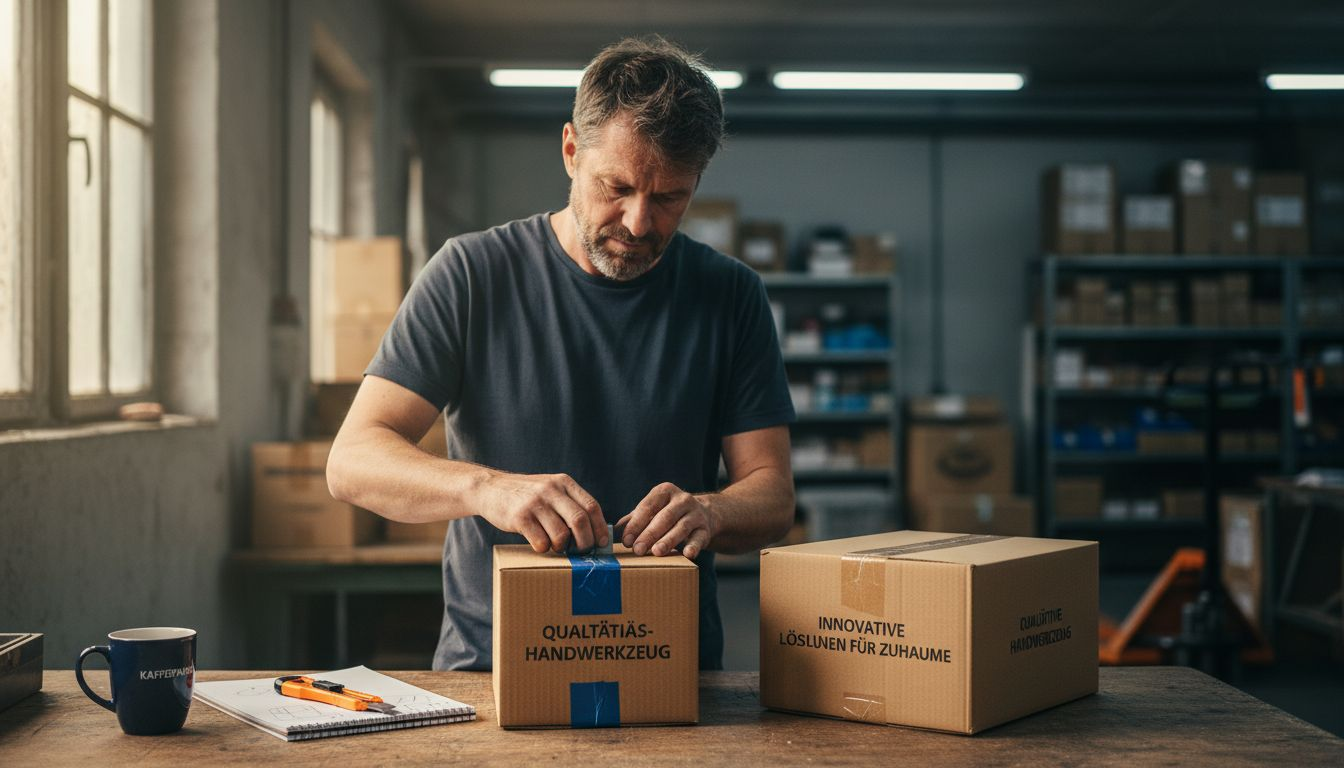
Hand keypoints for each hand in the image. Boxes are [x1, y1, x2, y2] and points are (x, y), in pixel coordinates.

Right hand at [477, 471, 606, 553]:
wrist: (490, 488)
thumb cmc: (526, 495)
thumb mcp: (550, 488)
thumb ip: (569, 503)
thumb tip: (594, 531)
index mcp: (564, 482)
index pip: (592, 506)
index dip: (600, 528)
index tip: (601, 543)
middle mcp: (551, 490)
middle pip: (580, 521)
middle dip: (585, 542)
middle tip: (581, 551)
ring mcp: (535, 502)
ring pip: (561, 535)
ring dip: (562, 547)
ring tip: (556, 546)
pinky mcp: (520, 517)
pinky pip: (541, 542)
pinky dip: (544, 549)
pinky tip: (539, 543)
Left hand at [616, 482, 719, 559]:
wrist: (703, 514)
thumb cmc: (669, 514)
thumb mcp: (652, 511)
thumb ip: (634, 519)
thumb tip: (613, 530)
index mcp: (665, 491)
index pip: (648, 507)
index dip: (636, 524)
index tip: (626, 540)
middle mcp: (682, 499)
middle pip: (665, 517)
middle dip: (650, 534)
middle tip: (637, 549)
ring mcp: (696, 513)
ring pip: (682, 527)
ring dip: (668, 540)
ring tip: (657, 552)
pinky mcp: (706, 529)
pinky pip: (699, 538)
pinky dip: (693, 546)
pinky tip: (687, 554)